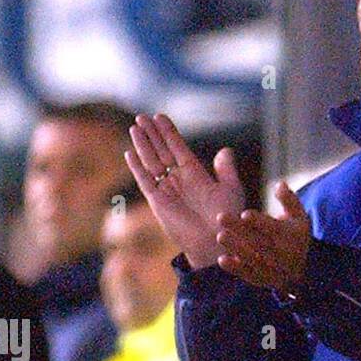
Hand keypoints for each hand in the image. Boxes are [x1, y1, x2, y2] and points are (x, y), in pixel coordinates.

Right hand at [125, 114, 244, 268]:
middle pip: (161, 151)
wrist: (215, 244)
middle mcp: (179, 180)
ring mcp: (167, 190)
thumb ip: (226, 170)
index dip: (169, 132)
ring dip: (143, 145)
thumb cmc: (227, 219)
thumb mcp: (231, 190)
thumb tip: (225, 150)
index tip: (160, 116)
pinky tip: (130, 153)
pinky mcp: (158, 202)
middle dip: (152, 134)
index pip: (178, 147)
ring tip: (135, 127)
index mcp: (195, 174)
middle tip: (142, 116)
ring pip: (151, 162)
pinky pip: (145, 181)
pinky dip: (137, 168)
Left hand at [212, 180, 311, 293]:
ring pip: (252, 258)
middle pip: (258, 241)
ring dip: (235, 248)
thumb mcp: (299, 217)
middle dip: (239, 230)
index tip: (245, 214)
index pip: (273, 228)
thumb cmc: (296, 238)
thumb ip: (289, 200)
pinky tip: (222, 260)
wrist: (301, 272)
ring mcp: (271, 268)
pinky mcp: (262, 279)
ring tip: (220, 236)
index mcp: (290, 236)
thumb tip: (279, 184)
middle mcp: (281, 254)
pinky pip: (249, 275)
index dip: (259, 222)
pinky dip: (236, 269)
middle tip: (220, 217)